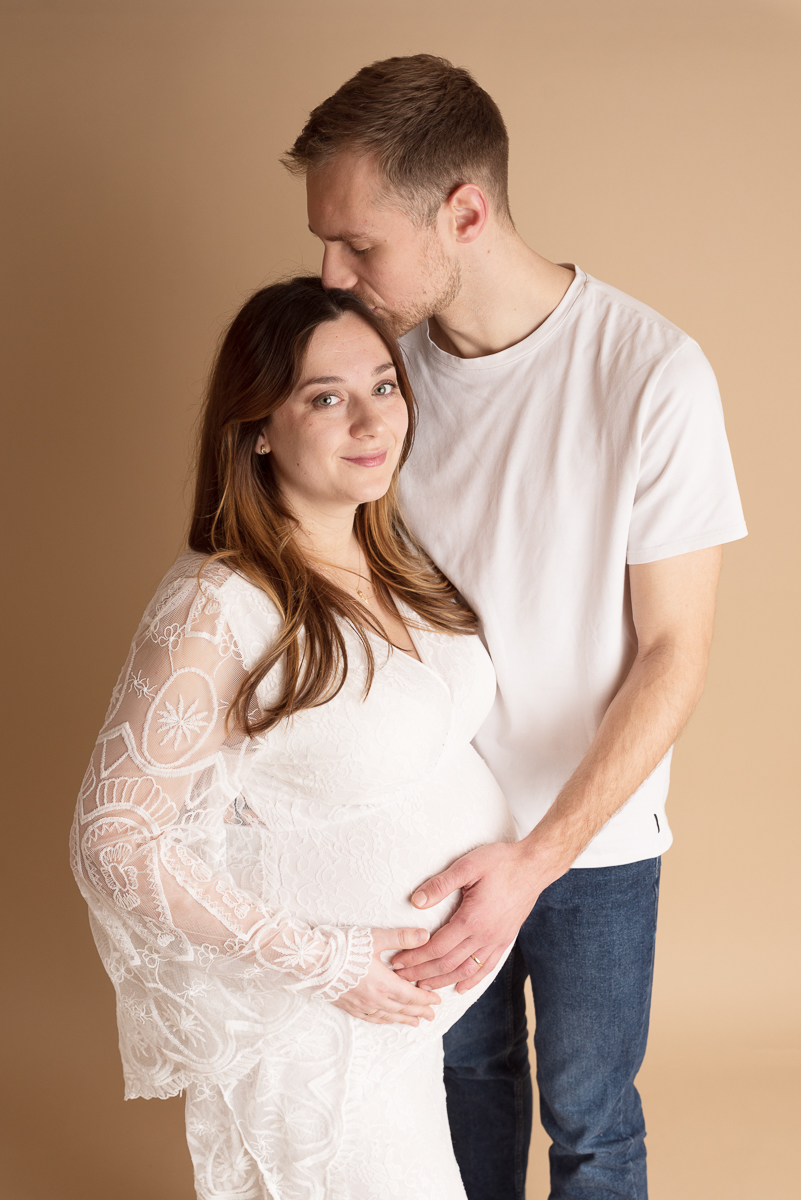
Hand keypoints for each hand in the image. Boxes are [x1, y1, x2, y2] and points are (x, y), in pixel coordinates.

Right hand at [332, 927, 442, 1025]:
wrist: (314, 961)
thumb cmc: (344, 948)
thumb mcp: (376, 938)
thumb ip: (402, 937)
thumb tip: (425, 935)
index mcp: (384, 983)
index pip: (411, 995)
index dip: (425, 998)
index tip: (436, 1000)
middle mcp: (375, 998)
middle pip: (402, 1008)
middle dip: (419, 1011)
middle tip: (431, 1015)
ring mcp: (361, 1004)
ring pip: (388, 1015)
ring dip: (403, 1019)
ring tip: (415, 1022)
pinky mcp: (349, 1006)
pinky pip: (370, 1018)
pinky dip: (382, 1020)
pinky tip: (386, 1021)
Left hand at [392, 841, 550, 992]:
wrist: (534, 866)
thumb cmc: (501, 862)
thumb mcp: (467, 865)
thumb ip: (440, 884)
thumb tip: (416, 902)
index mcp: (471, 919)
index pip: (436, 947)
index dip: (415, 958)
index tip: (398, 962)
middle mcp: (484, 936)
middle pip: (447, 964)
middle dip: (422, 973)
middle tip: (402, 979)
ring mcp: (497, 940)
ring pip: (466, 970)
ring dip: (443, 981)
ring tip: (424, 987)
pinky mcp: (506, 939)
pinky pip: (487, 967)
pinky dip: (472, 980)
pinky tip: (460, 986)